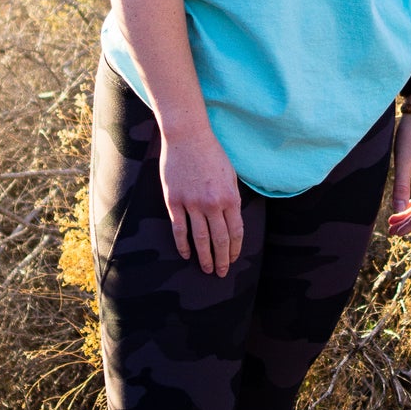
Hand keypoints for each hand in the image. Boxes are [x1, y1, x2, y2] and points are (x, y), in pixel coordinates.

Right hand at [160, 127, 244, 275]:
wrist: (187, 137)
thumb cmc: (212, 153)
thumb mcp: (230, 175)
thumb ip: (232, 198)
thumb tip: (233, 220)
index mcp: (230, 197)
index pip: (236, 232)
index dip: (235, 249)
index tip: (233, 260)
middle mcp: (212, 204)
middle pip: (219, 240)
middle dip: (222, 259)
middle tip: (221, 273)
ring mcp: (192, 203)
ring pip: (200, 238)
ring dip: (204, 257)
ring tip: (207, 269)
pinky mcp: (174, 201)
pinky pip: (179, 229)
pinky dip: (183, 244)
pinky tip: (186, 254)